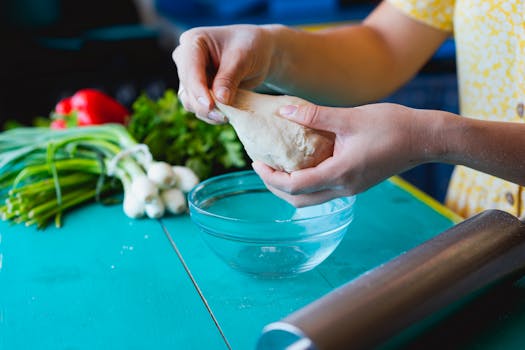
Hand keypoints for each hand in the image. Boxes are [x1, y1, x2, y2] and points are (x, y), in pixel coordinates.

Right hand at [172, 24, 278, 123]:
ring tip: (227, 116)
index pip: (190, 69)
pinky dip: (210, 114)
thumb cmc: (252, 47)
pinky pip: (198, 107)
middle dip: (203, 104)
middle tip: (223, 117)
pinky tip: (226, 115)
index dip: (198, 90)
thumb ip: (229, 78)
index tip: (210, 106)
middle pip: (187, 87)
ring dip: (206, 112)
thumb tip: (220, 100)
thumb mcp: (243, 58)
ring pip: (189, 100)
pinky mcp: (197, 90)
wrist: (259, 53)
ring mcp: (190, 75)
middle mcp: (185, 58)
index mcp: (193, 41)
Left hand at [253, 102, 439, 206]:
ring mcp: (351, 189)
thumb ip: (315, 115)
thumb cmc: (392, 126)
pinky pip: (324, 191)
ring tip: (277, 167)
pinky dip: (306, 183)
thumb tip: (283, 111)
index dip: (270, 177)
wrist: (425, 139)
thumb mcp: (350, 117)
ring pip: (311, 199)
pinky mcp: (356, 184)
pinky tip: (302, 163)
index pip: (294, 186)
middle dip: (275, 188)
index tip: (256, 162)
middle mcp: (344, 188)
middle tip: (262, 167)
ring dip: (290, 188)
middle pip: (299, 201)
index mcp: (340, 174)